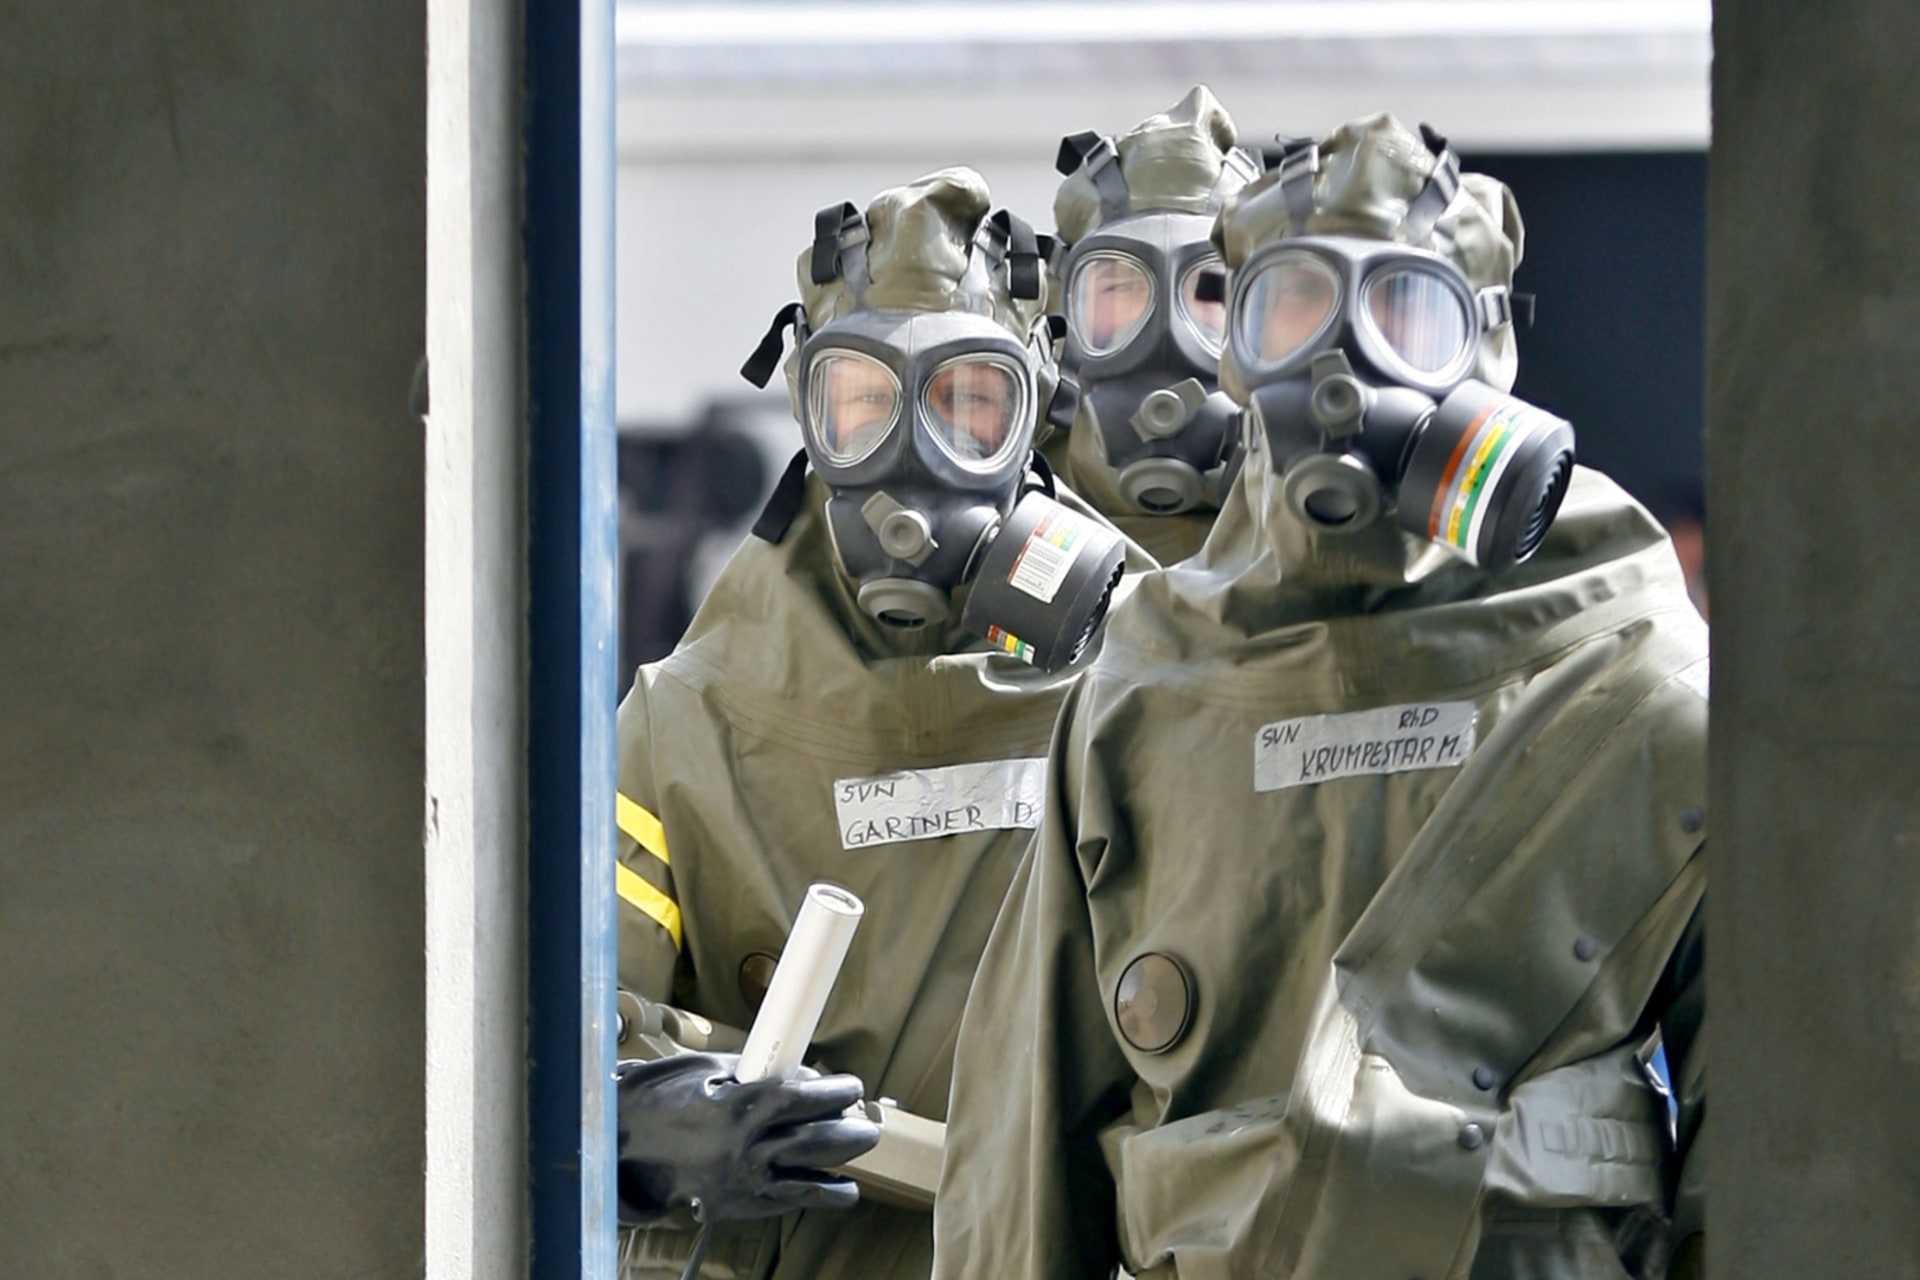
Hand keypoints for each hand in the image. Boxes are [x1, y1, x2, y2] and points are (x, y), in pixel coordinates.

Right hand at [615, 1052, 880, 1225]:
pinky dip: (816, 1195)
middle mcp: (743, 1148)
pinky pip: (786, 1203)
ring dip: (841, 1167)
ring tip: (858, 1153)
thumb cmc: (663, 1096)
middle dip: (850, 1132)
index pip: (803, 1099)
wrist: (622, 1143)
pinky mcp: (734, 1206)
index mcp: (738, 1107)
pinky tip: (836, 1188)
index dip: (836, 1093)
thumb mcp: (709, 1068)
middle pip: (816, 1141)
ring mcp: (739, 1182)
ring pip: (808, 1179)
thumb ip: (757, 1072)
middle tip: (867, 1123)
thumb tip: (803, 1077)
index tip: (851, 1086)